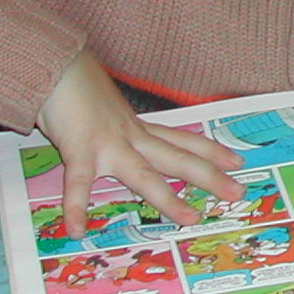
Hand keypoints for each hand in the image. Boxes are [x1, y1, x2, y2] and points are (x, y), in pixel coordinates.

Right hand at [38, 52, 241, 236]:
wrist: (55, 62)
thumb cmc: (73, 85)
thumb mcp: (103, 108)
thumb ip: (111, 126)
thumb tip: (114, 141)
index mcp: (136, 127)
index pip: (181, 140)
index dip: (210, 151)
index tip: (236, 161)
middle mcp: (131, 135)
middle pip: (177, 158)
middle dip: (209, 176)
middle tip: (238, 191)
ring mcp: (109, 143)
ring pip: (145, 175)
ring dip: (168, 199)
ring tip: (191, 219)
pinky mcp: (80, 148)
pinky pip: (78, 183)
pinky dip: (76, 207)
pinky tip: (77, 231)